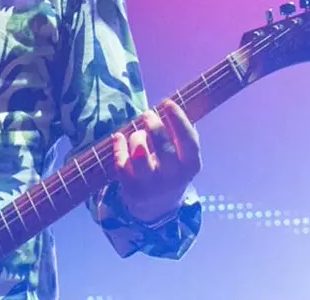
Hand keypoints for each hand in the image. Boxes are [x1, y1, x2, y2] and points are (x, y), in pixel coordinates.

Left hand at [112, 99, 200, 222]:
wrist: (157, 206)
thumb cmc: (170, 169)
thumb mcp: (182, 157)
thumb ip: (179, 135)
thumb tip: (170, 105)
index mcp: (190, 166)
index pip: (189, 143)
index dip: (179, 121)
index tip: (168, 103)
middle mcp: (173, 178)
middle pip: (164, 149)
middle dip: (154, 128)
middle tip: (147, 114)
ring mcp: (151, 186)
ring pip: (140, 156)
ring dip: (136, 138)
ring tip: (137, 133)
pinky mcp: (131, 189)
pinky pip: (121, 163)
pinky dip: (118, 146)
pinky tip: (119, 137)